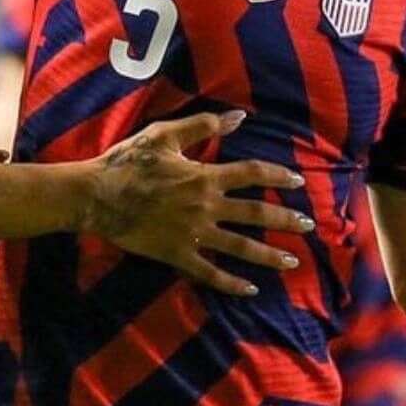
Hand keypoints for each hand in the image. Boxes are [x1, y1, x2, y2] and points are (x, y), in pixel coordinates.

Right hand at [85, 110, 313, 296]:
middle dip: (285, 220)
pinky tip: (251, 288)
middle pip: (256, 213)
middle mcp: (206, 206)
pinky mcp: (177, 254)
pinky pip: (210, 272)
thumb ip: (203, 126)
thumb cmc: (128, 162)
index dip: (278, 175)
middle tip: (308, 227)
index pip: (252, 174)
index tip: (299, 180)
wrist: (96, 195)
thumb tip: (238, 117)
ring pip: (240, 247)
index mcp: (205, 176)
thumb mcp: (165, 135)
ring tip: (292, 261)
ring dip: (269, 255)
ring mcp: (193, 234)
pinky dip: (232, 282)